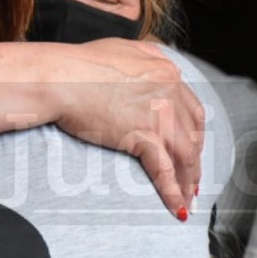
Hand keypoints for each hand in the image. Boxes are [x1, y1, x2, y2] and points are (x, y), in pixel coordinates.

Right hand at [0, 39, 203, 219]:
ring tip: (188, 199)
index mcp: (166, 71)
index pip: (192, 109)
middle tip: (193, 179)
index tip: (193, 148)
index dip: (195, 133)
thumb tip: (154, 68)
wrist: (61, 78)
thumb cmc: (79, 64)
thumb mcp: (122, 49)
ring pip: (186, 155)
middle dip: (195, 160)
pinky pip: (165, 171)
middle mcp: (169, 91)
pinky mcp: (142, 136)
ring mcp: (159, 114)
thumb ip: (146, 58)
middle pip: (193, 134)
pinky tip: (178, 208)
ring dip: (189, 181)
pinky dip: (173, 193)